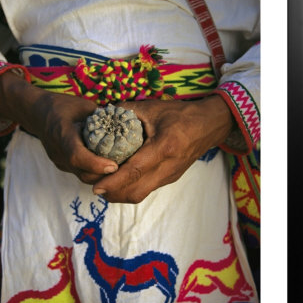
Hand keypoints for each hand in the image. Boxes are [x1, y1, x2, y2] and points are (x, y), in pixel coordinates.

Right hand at [0, 71, 117, 183]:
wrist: (37, 113)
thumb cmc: (62, 106)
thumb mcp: (83, 106)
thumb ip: (101, 118)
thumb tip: (123, 127)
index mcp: (62, 134)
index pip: (77, 156)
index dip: (96, 164)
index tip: (115, 166)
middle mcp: (58, 152)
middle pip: (83, 173)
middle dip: (105, 175)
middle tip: (126, 169)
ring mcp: (59, 161)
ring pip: (82, 177)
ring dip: (101, 176)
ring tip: (120, 169)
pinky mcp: (62, 165)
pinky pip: (80, 173)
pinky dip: (94, 172)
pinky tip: (108, 166)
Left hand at [92, 96, 233, 202]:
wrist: (209, 125)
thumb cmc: (180, 114)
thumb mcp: (152, 107)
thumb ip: (126, 111)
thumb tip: (101, 115)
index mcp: (164, 147)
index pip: (135, 170)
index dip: (113, 181)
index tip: (96, 186)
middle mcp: (168, 167)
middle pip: (136, 191)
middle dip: (111, 192)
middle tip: (93, 185)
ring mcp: (170, 176)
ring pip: (140, 194)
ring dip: (119, 194)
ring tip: (102, 186)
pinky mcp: (169, 179)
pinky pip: (145, 190)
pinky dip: (128, 190)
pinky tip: (117, 182)